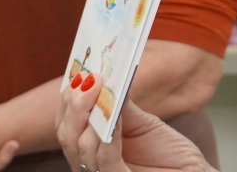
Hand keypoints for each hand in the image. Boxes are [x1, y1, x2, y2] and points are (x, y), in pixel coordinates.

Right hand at [56, 81, 210, 171]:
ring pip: (81, 146)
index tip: (79, 74)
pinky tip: (115, 118)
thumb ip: (122, 105)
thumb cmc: (169, 153)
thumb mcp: (143, 123)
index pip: (66, 124)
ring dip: (90, 115)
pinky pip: (105, 161)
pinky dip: (108, 137)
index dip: (68, 100)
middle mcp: (90, 164)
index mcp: (92, 147)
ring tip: (100, 90)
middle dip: (75, 105)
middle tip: (89, 79)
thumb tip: (108, 74)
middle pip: (67, 134)